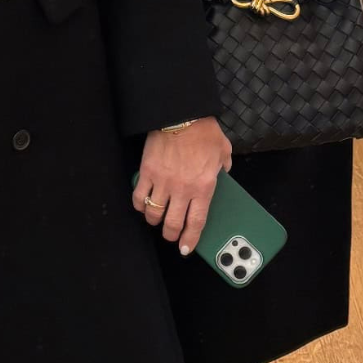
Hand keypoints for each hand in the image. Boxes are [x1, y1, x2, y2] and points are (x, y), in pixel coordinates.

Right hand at [133, 119, 231, 253]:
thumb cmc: (204, 131)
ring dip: (154, 221)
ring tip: (156, 220)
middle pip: (172, 224)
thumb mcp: (223, 151)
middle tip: (170, 236)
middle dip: (170, 235)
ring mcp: (163, 182)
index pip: (196, 223)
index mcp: (204, 187)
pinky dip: (139, 204)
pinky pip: (139, 196)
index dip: (190, 239)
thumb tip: (223, 172)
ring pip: (153, 213)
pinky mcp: (147, 172)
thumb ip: (224, 166)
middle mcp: (182, 189)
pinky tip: (142, 205)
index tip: (185, 249)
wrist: (182, 114)